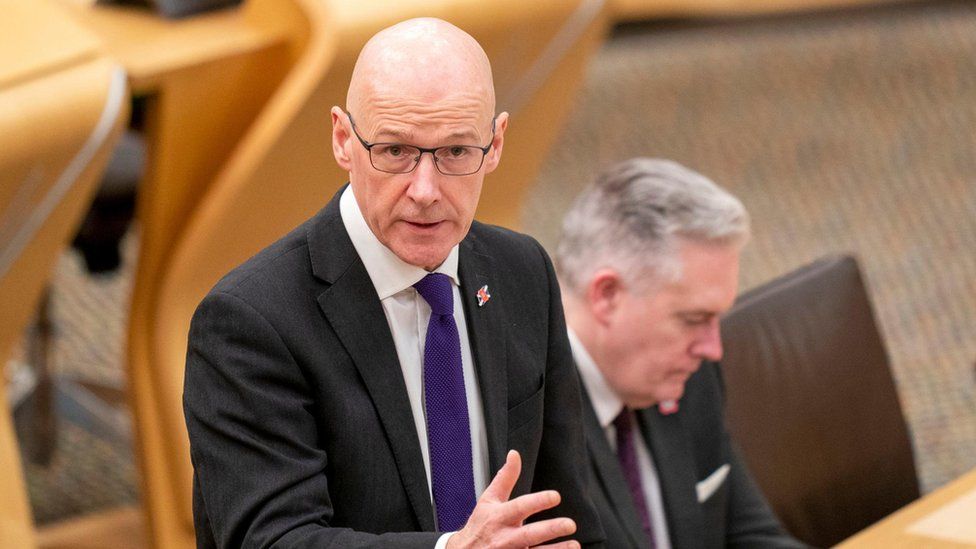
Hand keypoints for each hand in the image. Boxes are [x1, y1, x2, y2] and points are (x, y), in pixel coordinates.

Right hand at [446, 450, 578, 548]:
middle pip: (529, 534)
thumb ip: (505, 478)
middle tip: (570, 524)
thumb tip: (515, 454)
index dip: (538, 501)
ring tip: (575, 545)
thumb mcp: (488, 500)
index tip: (556, 496)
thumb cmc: (480, 524)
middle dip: (550, 529)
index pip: (520, 507)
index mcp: (499, 517)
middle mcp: (505, 537)